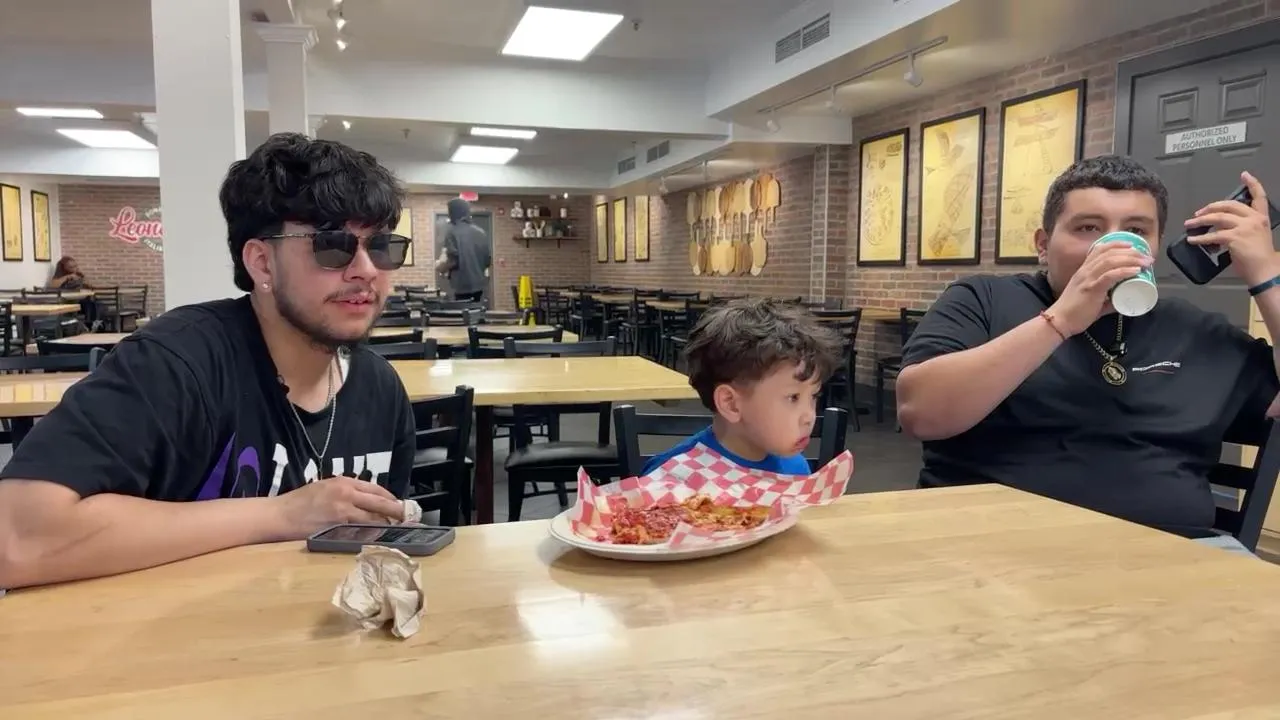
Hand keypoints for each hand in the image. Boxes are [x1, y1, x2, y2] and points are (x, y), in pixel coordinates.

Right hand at [271, 475, 404, 539]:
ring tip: (397, 531)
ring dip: (387, 525)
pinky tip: (378, 538)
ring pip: (374, 518)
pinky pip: (361, 531)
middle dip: (397, 512)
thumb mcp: (325, 488)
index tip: (400, 506)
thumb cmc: (299, 502)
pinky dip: (371, 534)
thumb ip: (346, 492)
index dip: (391, 499)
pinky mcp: (337, 525)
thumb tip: (365, 502)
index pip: (376, 490)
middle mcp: (347, 493)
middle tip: (409, 519)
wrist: (279, 514)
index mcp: (344, 482)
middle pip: (381, 502)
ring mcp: (343, 510)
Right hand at [1048, 241, 1151, 335]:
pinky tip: (1136, 271)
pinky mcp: (1091, 289)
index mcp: (1084, 271)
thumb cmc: (1074, 313)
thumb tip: (1122, 302)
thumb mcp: (1092, 300)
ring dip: (1131, 259)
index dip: (1117, 244)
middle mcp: (1085, 271)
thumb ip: (1107, 300)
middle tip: (1146, 256)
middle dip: (1131, 252)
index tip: (1132, 246)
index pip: (1100, 250)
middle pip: (1109, 253)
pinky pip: (1110, 275)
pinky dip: (1124, 271)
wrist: (1059, 321)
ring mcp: (1088, 279)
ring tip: (1145, 262)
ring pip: (1111, 261)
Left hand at [1184, 171, 1277, 284]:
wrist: (1264, 270)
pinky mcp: (1234, 237)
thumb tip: (1221, 229)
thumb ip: (1242, 227)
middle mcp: (1254, 219)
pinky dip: (1200, 238)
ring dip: (1200, 221)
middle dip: (1211, 207)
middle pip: (1230, 205)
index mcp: (1261, 218)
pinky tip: (1192, 240)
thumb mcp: (1255, 236)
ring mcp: (1244, 227)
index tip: (1245, 174)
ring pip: (1218, 218)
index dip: (1252, 184)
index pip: (1259, 196)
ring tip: (1189, 224)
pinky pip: (1213, 236)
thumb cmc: (1258, 257)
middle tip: (1198, 213)